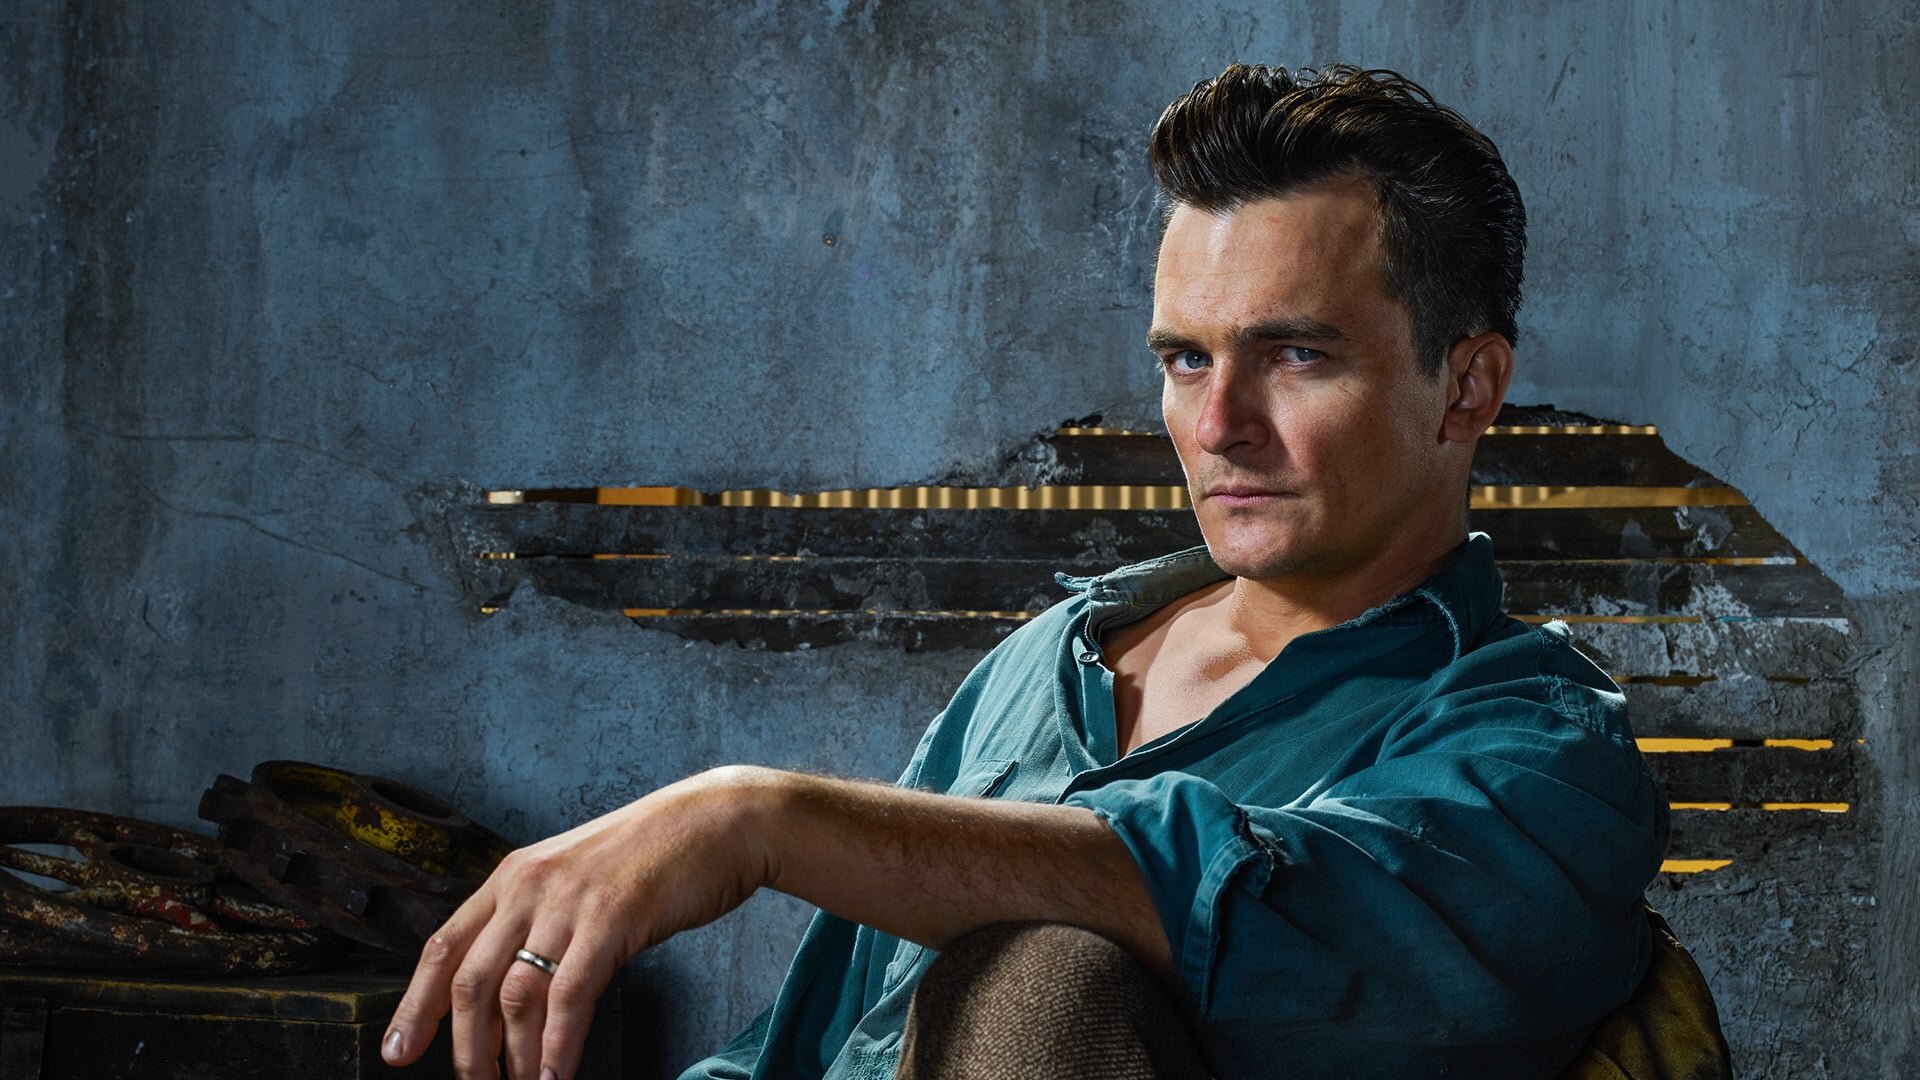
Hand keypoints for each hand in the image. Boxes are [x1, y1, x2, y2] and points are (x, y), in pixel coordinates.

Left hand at [381, 767, 776, 1079]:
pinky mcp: (611, 918)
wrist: (719, 821)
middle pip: (470, 979)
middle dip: (464, 1046)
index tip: (399, 1049)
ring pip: (516, 994)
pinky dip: (558, 1044)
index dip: (416, 1003)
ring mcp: (569, 901)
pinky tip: (556, 1074)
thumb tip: (517, 984)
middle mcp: (530, 885)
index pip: (445, 945)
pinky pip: (570, 995)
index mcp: (515, 874)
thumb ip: (543, 919)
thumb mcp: (580, 878)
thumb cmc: (657, 854)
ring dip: (513, 1055)